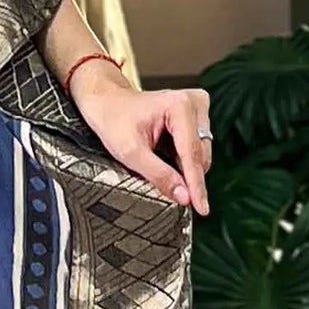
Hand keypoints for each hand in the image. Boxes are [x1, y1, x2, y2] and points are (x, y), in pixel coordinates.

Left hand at [71, 69, 211, 212]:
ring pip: (200, 153)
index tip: (202, 208)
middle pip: (200, 155)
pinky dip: (182, 159)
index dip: (196, 186)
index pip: (192, 155)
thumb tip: (183, 196)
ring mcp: (197, 107)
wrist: (106, 100)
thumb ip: (159, 175)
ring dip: (183, 167)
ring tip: (157, 161)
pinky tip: (164, 155)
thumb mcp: (130, 152)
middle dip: (187, 177)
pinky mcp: (196, 114)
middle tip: (168, 189)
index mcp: (179, 106)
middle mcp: (194, 103)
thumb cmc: (113, 119)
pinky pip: (196, 147)